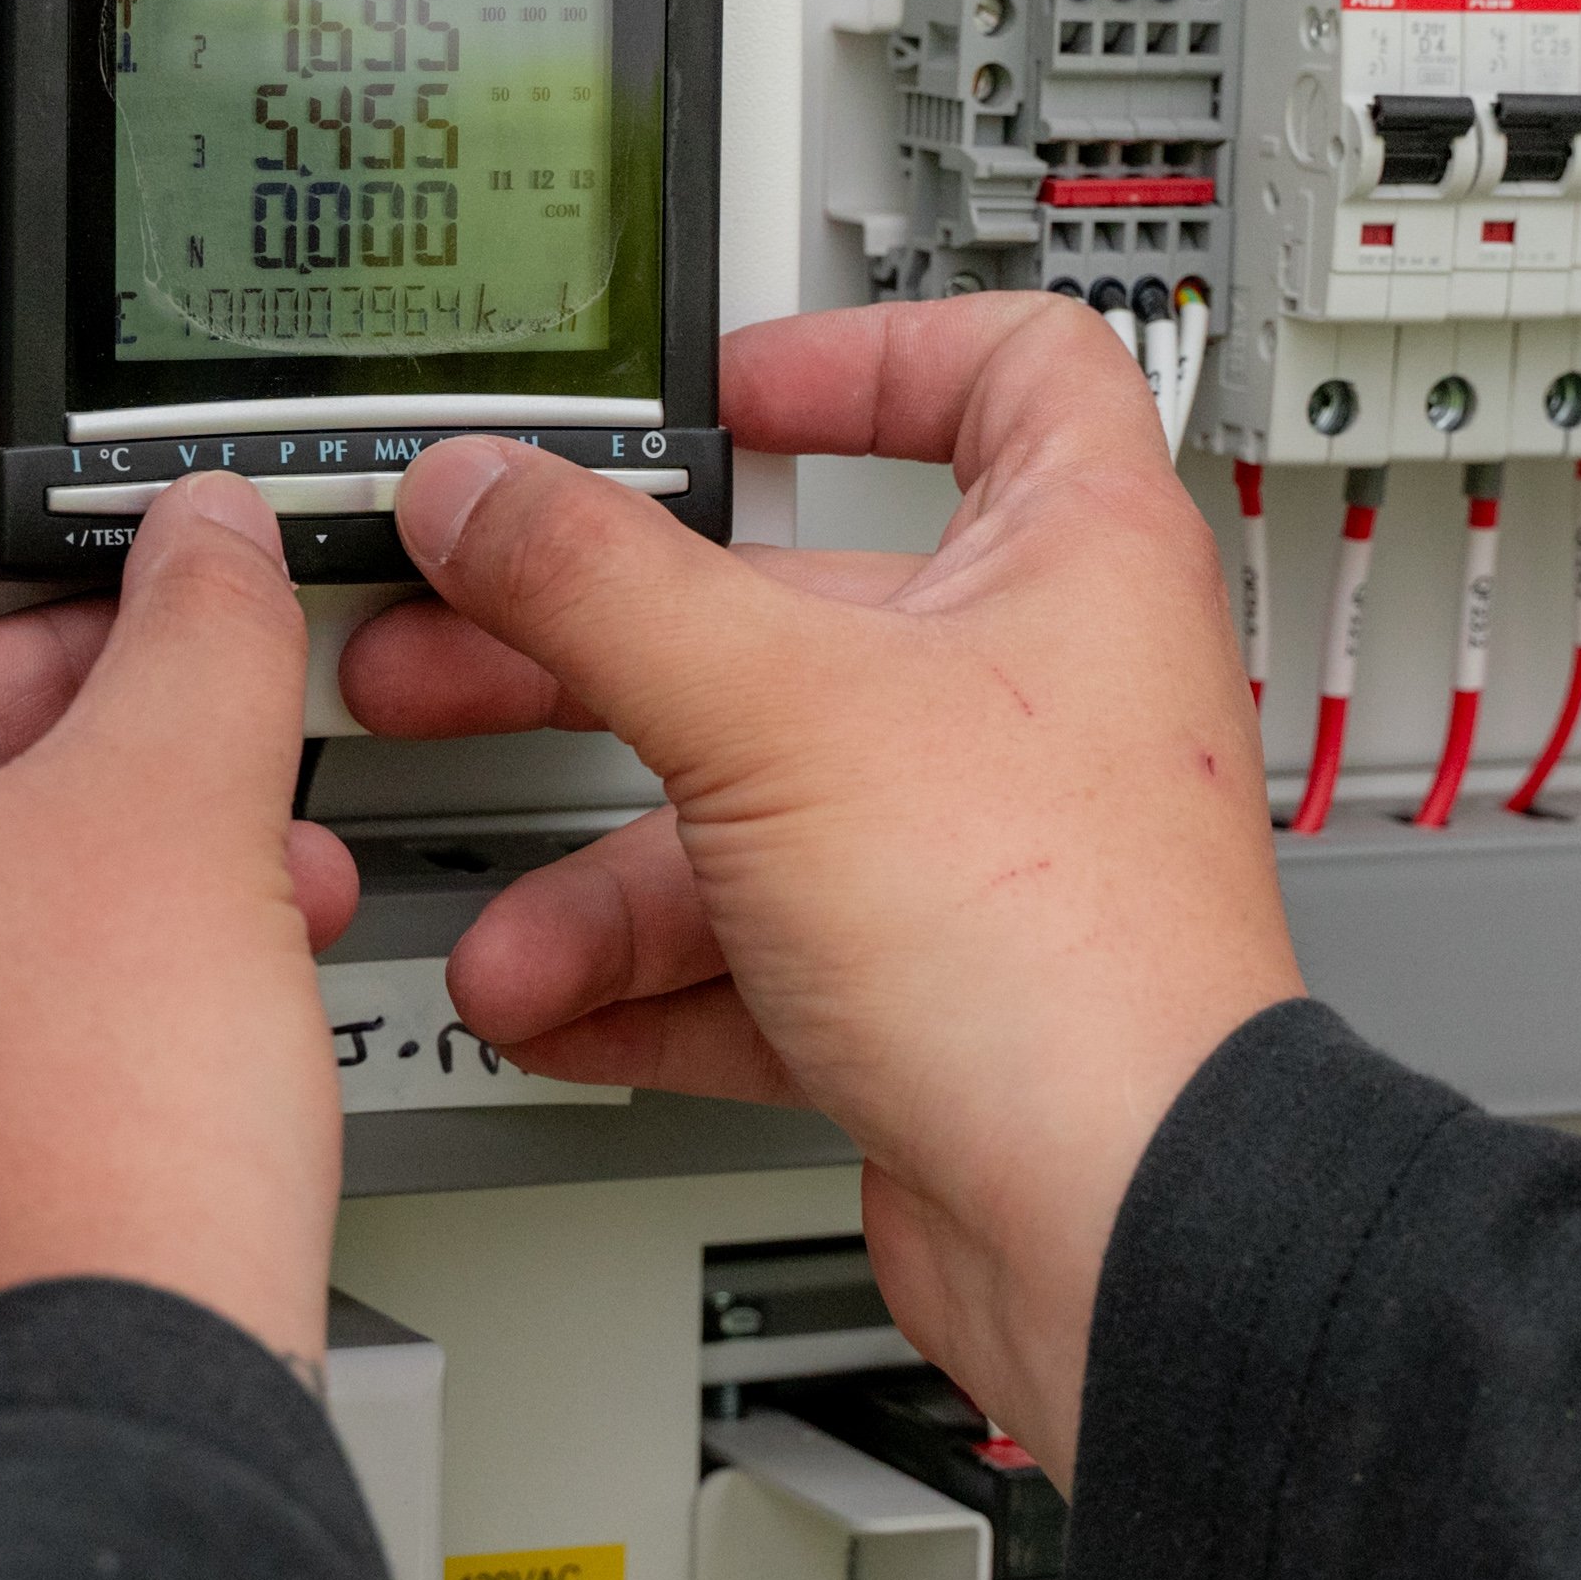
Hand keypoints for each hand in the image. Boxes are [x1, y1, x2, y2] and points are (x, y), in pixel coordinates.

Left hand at [0, 419, 361, 1455]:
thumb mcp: (186, 795)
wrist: (102, 1392)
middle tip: (207, 691)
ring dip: (140, 846)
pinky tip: (227, 988)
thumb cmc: (75, 1138)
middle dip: (106, 711)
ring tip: (263, 864)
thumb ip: (205, 629)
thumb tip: (208, 550)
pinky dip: (107, 966)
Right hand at [341, 301, 1295, 1482]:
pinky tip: (555, 1007)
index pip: (1009, 369)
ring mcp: (989, 849)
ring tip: (500, 922)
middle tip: (461, 650)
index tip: (733, 391)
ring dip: (608, 869)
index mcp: (1072, 553)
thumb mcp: (771, 708)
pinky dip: (654, 980)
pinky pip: (766, 956)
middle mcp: (1045, 691)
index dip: (869, 355)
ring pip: (759, 810)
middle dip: (602, 648)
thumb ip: (600, 584)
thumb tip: (487, 491)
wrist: (1119, 1224)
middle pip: (796, 614)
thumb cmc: (1054, 950)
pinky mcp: (940, 995)